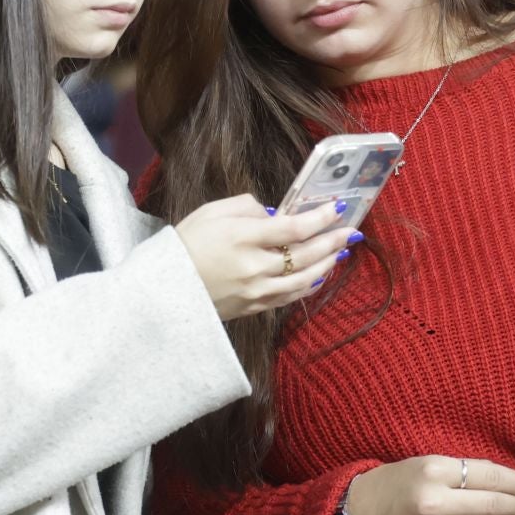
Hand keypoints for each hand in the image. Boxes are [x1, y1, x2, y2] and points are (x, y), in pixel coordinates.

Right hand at [173, 196, 354, 320]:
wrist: (162, 291)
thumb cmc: (185, 245)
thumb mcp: (210, 212)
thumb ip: (245, 206)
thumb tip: (273, 212)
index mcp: (242, 237)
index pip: (293, 228)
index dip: (319, 218)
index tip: (336, 208)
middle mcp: (254, 267)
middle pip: (305, 255)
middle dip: (332, 240)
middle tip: (351, 230)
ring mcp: (256, 291)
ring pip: (304, 280)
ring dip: (327, 264)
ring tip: (340, 252)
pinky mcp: (253, 308)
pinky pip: (290, 298)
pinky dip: (309, 285)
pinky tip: (319, 275)